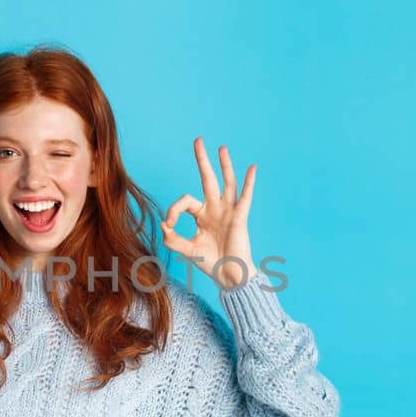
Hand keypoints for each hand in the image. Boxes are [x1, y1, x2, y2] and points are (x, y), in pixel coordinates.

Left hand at [161, 137, 257, 289]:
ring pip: (226, 183)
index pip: (184, 202)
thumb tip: (164, 225)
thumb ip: (173, 238)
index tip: (169, 225)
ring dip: (224, 165)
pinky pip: (245, 197)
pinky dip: (249, 183)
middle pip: (208, 179)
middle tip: (197, 140)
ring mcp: (228, 211)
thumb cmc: (210, 263)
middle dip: (202, 160)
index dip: (173, 210)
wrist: (228, 276)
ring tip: (221, 148)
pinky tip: (251, 168)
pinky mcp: (240, 217)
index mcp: (201, 215)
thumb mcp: (187, 250)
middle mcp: (215, 209)